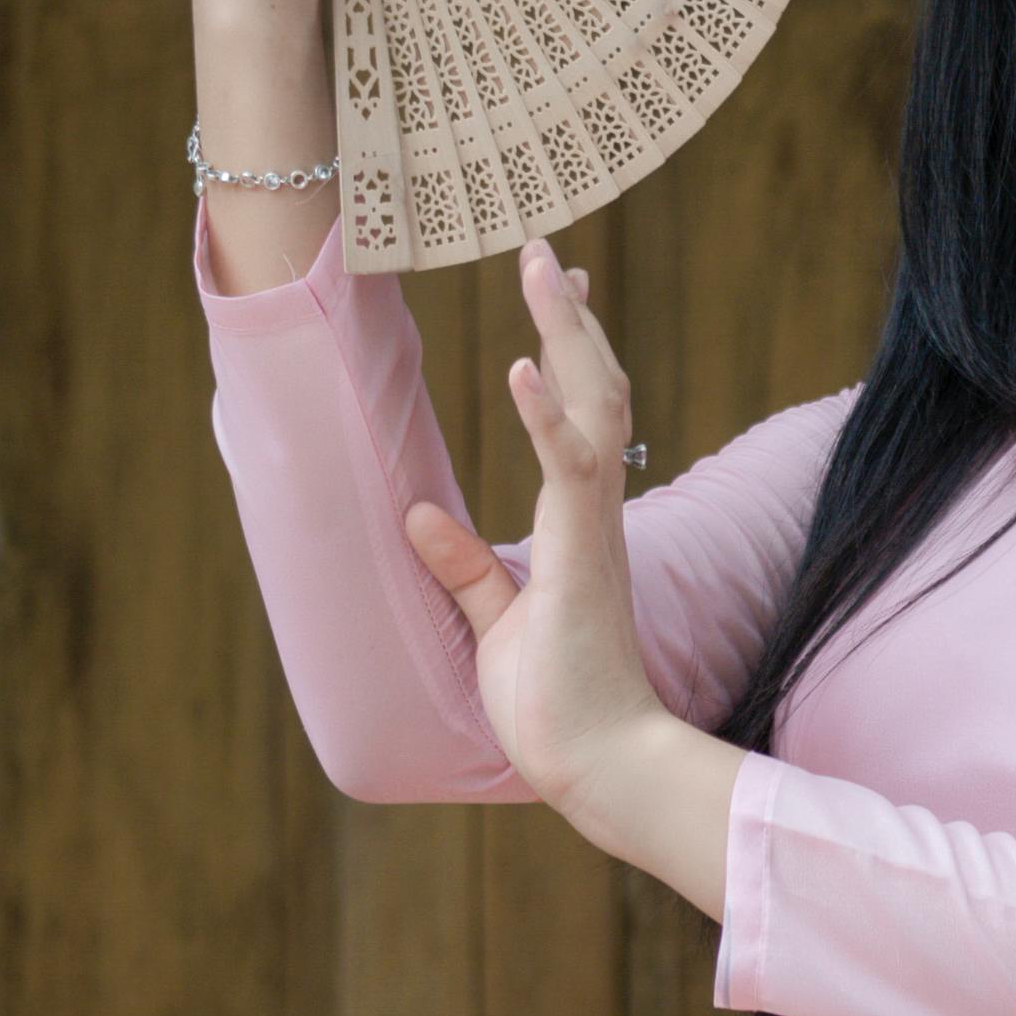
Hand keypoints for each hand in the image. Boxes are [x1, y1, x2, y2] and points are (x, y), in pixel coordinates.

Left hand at [407, 241, 740, 906]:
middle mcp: (593, 516)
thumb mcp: (494, 625)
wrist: (599, 765)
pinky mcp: (582, 559)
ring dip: (566, 335)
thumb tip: (416, 516)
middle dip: (569, 318)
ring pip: (595, 408)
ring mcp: (593, 532)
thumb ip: (463, 570)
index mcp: (577, 526)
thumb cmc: (556, 709)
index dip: (570, 350)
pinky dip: (546, 416)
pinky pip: (571, 472)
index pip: (583, 417)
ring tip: (544, 269)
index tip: (561, 290)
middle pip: (596, 391)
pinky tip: (521, 365)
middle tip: (547, 250)